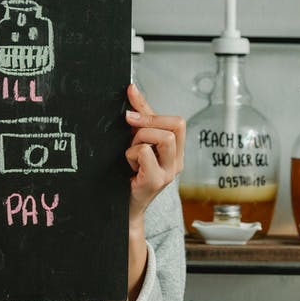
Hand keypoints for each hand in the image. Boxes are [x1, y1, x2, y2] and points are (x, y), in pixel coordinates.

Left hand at [124, 83, 184, 226]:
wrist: (122, 210)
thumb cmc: (128, 177)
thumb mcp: (137, 144)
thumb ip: (140, 120)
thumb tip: (132, 89)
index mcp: (175, 153)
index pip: (177, 122)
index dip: (153, 109)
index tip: (130, 96)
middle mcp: (176, 163)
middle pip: (175, 125)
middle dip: (148, 122)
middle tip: (129, 129)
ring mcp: (168, 173)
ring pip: (163, 138)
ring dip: (140, 139)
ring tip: (131, 153)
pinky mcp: (155, 181)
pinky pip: (144, 152)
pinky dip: (131, 154)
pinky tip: (129, 166)